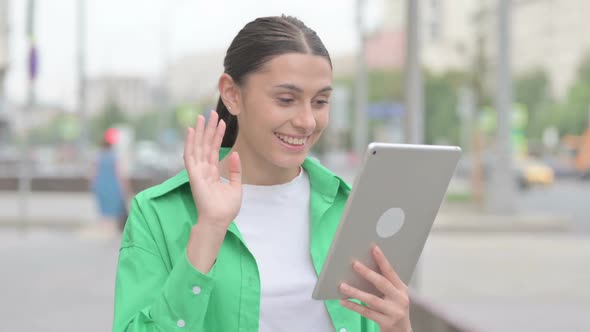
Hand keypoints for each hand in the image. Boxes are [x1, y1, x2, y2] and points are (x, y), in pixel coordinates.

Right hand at [183, 111, 241, 229]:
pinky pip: (190, 156)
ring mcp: (198, 172)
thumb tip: (236, 154)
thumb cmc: (226, 209)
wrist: (219, 221)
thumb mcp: (236, 187)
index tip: (221, 122)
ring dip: (200, 131)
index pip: (214, 150)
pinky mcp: (193, 175)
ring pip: (198, 147)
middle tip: (211, 113)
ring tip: (203, 116)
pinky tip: (190, 130)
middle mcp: (203, 170)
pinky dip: (189, 143)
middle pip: (205, 145)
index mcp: (212, 173)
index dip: (217, 136)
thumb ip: (235, 171)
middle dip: (208, 129)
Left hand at [339, 245, 411, 331]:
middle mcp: (399, 299)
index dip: (382, 260)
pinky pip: (366, 312)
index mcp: (401, 289)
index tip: (374, 248)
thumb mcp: (394, 295)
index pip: (391, 272)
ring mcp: (393, 312)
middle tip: (354, 264)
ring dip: (355, 292)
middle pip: (382, 283)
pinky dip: (354, 306)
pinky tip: (344, 301)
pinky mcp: (386, 322)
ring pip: (371, 299)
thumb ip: (384, 284)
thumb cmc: (394, 309)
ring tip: (342, 285)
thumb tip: (363, 268)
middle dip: (367, 273)